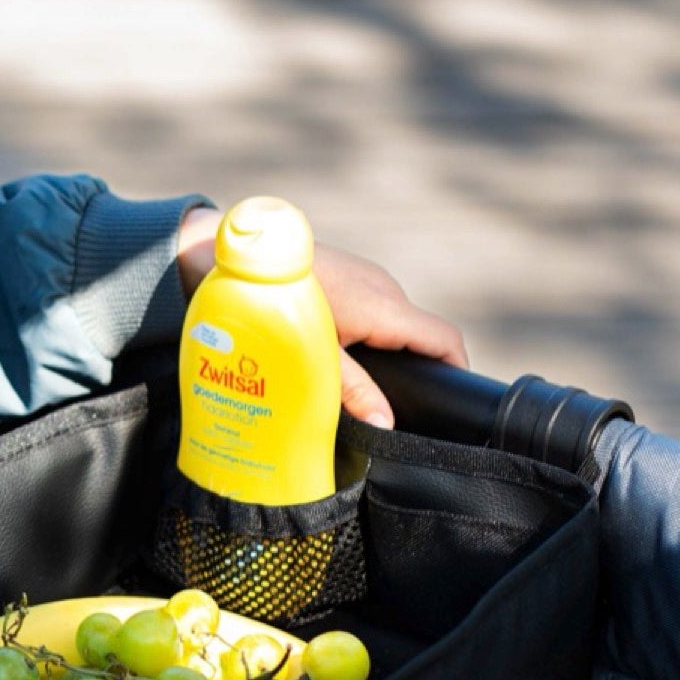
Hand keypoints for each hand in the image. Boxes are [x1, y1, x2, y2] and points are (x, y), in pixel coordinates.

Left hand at [177, 206, 466, 429]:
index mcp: (383, 306)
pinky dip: (366, 336)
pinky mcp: (346, 275)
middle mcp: (382, 287)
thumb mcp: (309, 356)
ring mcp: (365, 278)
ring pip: (393, 323)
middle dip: (415, 371)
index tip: (449, 407)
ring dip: (386, 354)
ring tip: (359, 389)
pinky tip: (337, 358)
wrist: (224, 252)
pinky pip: (371, 310)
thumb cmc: (265, 304)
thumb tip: (386, 426)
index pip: (444, 340)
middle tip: (390, 409)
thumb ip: (350, 392)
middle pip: (418, 336)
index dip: (455, 373)